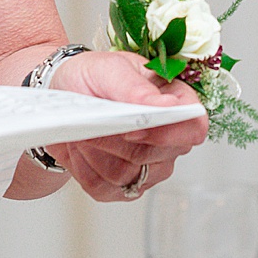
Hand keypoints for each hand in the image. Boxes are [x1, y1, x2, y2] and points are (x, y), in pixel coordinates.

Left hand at [45, 50, 206, 201]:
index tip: (131, 129)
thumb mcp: (109, 69)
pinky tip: (80, 148)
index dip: (166, 134)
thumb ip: (136, 88)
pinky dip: (83, 169)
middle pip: (155, 157)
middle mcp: (169, 139)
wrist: (63, 94)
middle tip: (93, 120)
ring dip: (95, 152)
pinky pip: (104, 189)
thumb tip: (167, 106)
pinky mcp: (124, 185)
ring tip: (83, 130)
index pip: (194, 127)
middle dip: (114, 141)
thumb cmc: (91, 77)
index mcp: (176, 101)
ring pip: (125, 175)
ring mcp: (150, 166)